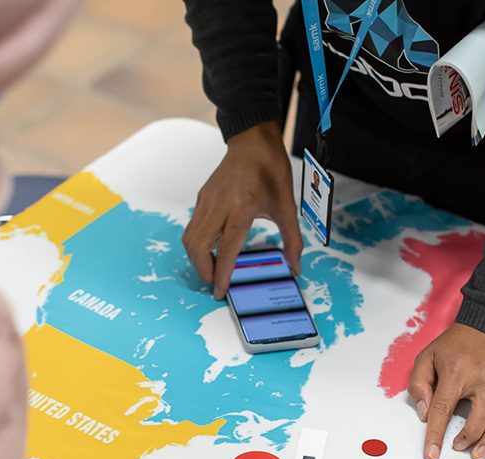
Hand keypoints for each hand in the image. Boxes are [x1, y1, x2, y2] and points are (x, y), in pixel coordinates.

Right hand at [183, 121, 302, 298]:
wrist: (253, 140)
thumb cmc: (271, 170)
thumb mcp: (286, 206)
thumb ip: (292, 239)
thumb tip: (295, 266)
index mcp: (241, 207)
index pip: (225, 249)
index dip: (221, 274)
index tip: (220, 292)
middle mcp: (219, 205)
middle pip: (198, 247)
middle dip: (204, 271)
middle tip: (216, 283)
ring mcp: (206, 201)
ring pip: (189, 238)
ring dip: (197, 259)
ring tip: (213, 269)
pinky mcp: (202, 198)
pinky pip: (193, 227)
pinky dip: (198, 244)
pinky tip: (213, 248)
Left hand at [408, 323, 484, 458]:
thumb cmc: (454, 344)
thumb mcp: (427, 357)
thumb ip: (419, 385)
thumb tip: (425, 414)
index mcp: (455, 372)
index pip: (443, 409)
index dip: (436, 435)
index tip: (432, 455)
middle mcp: (481, 377)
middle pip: (480, 414)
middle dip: (470, 436)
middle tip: (459, 447)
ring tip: (479, 452)